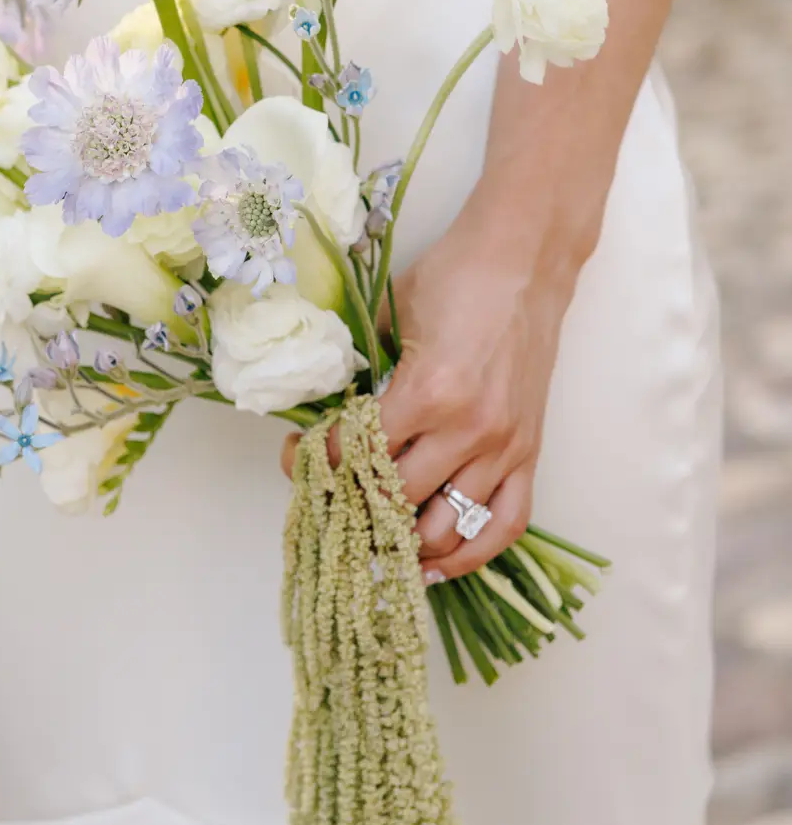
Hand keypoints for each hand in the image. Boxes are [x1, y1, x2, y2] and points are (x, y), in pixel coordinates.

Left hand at [280, 189, 578, 581]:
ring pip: (444, 525)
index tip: (295, 456)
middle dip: (351, 502)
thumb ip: (359, 370)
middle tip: (327, 495)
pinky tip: (434, 564)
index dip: (316, 463)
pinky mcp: (529, 453)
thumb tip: (322, 412)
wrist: (525, 260)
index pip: (358, 454)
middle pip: (395, 499)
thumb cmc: (455, 278)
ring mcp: (504, 447)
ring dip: (402, 539)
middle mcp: (469, 429)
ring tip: (371, 535)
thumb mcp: (390, 316)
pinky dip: (469, 554)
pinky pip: (503, 525)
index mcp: (428, 392)